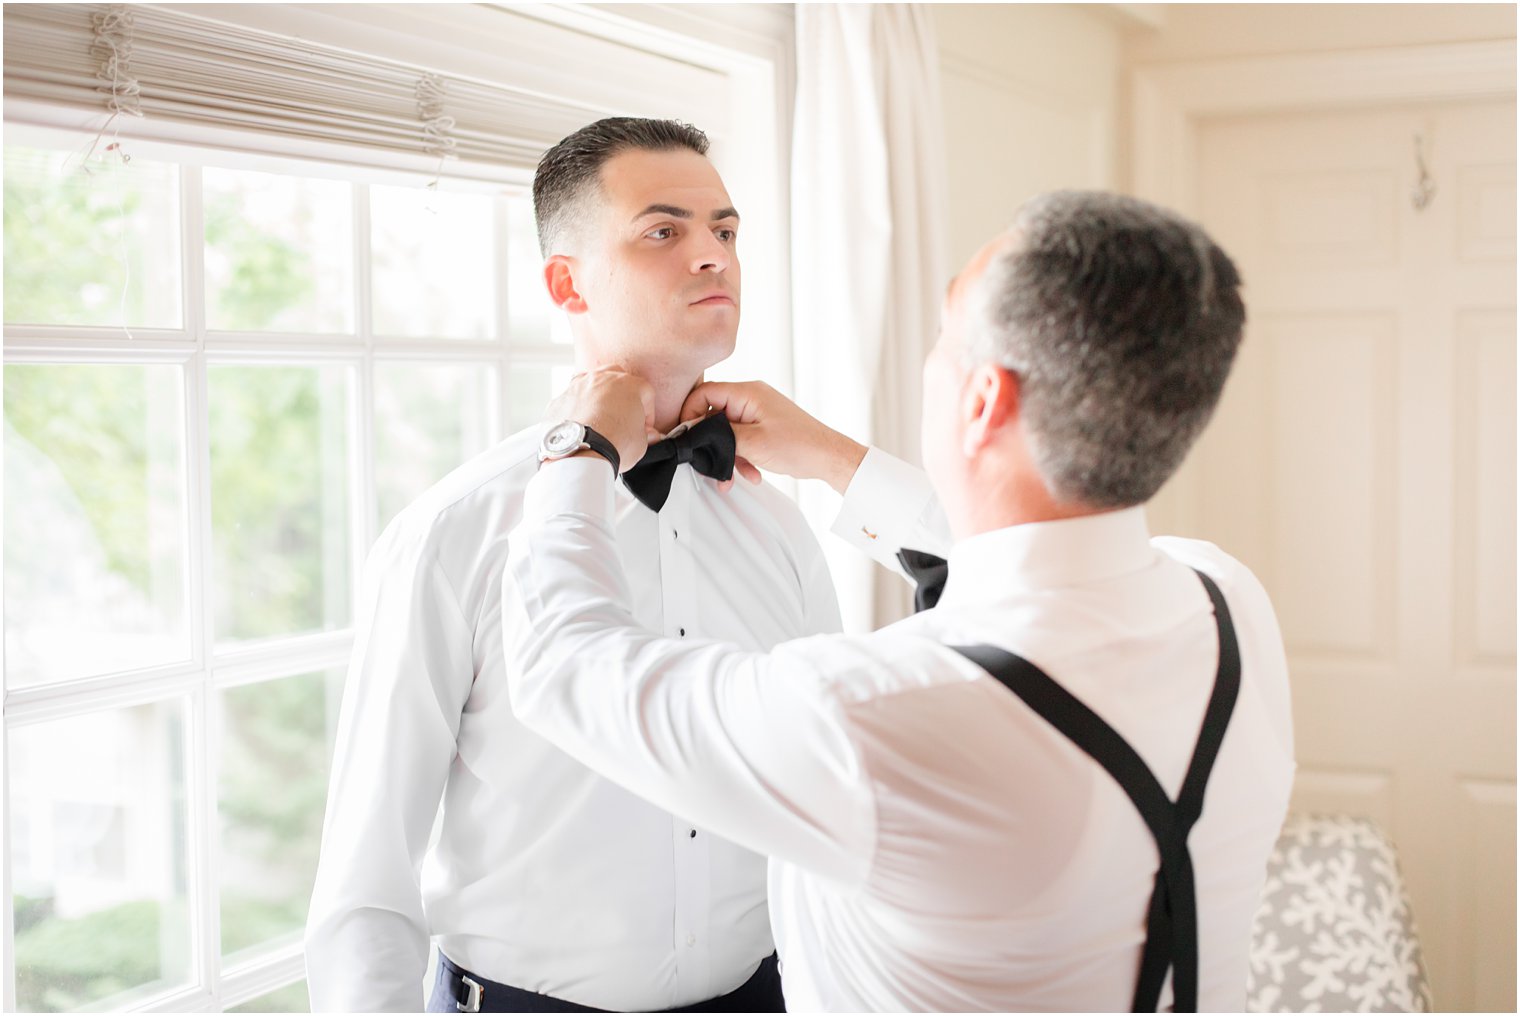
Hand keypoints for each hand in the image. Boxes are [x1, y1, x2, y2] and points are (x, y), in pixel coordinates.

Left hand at [545, 367, 656, 471]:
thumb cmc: (613, 444)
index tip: (645, 427)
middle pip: (616, 376)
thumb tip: (648, 436)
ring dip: (596, 396)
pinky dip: (576, 409)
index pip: (646, 392)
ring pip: (590, 382)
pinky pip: (570, 399)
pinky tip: (580, 425)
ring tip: (599, 417)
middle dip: (621, 393)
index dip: (648, 412)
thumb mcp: (641, 443)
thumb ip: (645, 434)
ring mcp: (578, 386)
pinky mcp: (559, 399)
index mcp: (629, 385)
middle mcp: (603, 378)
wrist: (581, 453)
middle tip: (623, 414)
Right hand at [680, 381, 866, 494]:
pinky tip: (750, 474)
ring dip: (727, 455)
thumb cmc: (798, 446)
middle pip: (713, 414)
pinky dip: (741, 457)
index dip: (690, 414)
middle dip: (710, 442)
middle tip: (707, 461)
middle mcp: (751, 398)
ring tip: (730, 477)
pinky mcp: (763, 427)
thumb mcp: (752, 443)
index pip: (705, 393)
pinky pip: (741, 440)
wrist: (827, 458)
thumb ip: (719, 435)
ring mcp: (757, 413)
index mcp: (748, 393)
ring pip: (726, 432)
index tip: (687, 436)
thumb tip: (693, 432)